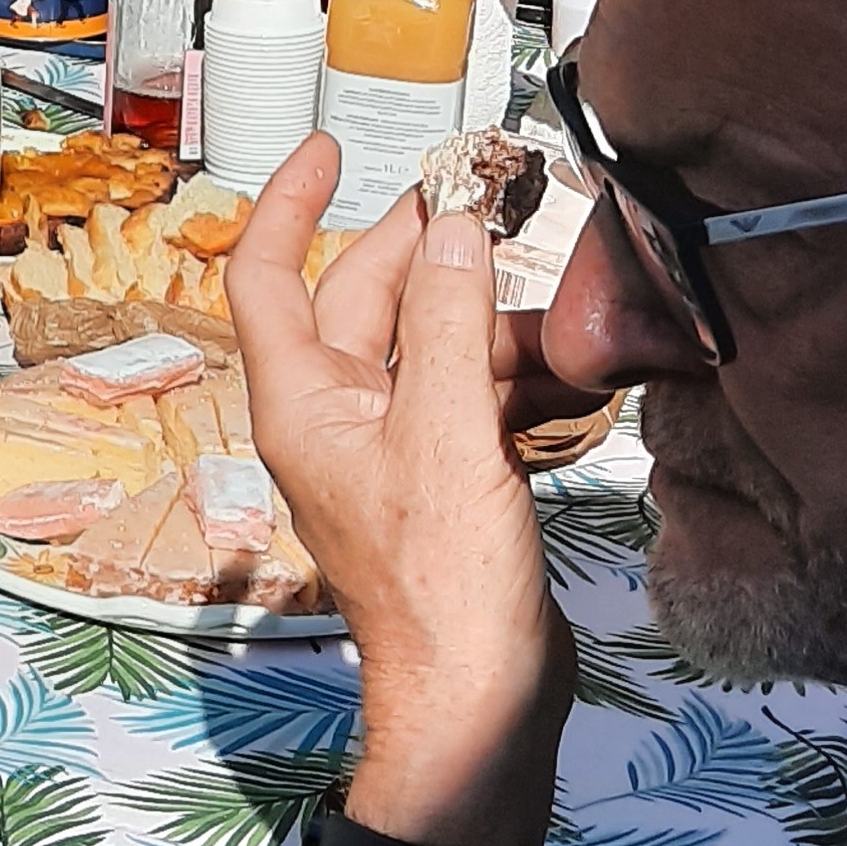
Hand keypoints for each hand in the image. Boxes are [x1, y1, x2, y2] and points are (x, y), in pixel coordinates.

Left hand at [226, 143, 574, 845]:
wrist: (478, 697)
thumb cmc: (443, 580)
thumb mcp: (446, 432)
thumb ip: (447, 322)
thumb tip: (451, 225)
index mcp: (303, 398)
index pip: (268, 273)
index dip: (289, 202)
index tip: (328, 149)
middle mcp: (333, 414)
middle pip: (368, 297)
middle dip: (430, 247)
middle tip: (497, 197)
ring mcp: (388, 445)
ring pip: (432, 345)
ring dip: (495, 324)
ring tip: (568, 312)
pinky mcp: (441, 474)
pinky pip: (471, 396)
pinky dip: (519, 379)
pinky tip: (578, 376)